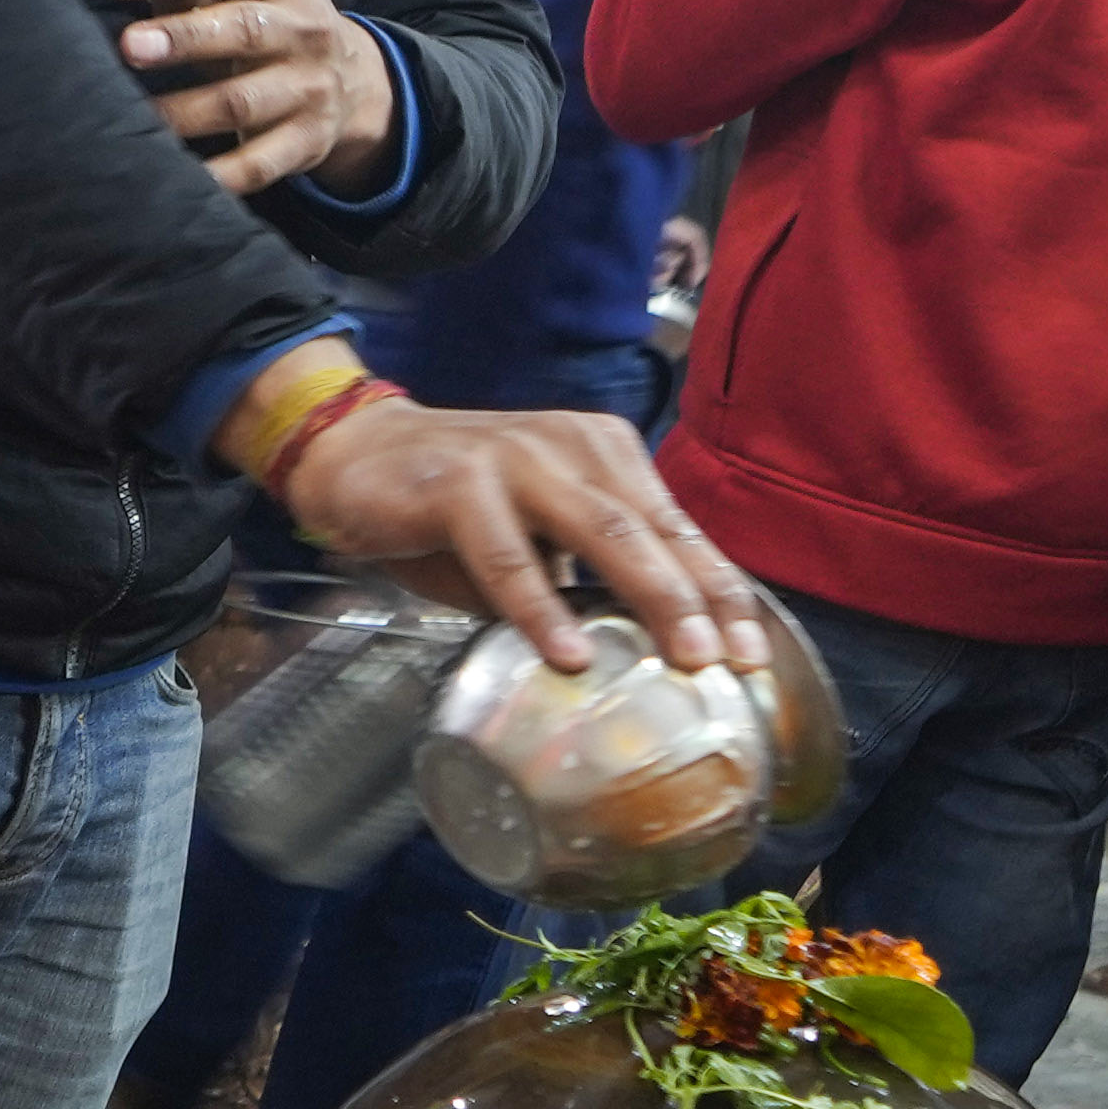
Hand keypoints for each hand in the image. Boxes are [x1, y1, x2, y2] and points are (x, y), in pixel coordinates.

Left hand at [96, 0, 396, 196]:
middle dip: (185, 38)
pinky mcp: (306, 142)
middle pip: (243, 30)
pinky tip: (178, 179)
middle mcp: (305, 28)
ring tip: (133, 117)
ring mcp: (310, 88)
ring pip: (244, 102)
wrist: (352, 81)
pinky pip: (260, 164)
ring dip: (187, 111)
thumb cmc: (259, 17)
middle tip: (129, 46)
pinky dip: (220, 176)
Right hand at [270, 388, 764, 681]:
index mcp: (605, 456)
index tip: (756, 652)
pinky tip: (568, 653)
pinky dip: (542, 609)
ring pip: (602, 533)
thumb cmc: (450, 507)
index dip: (723, 591)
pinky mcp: (460, 484)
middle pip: (655, 530)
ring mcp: (518, 460)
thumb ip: (588, 578)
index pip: (679, 529)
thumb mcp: (537, 535)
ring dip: (649, 598)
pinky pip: (510, 557)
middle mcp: (573, 447)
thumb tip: (645, 652)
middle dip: (703, 600)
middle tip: (731, 661)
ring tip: (681, 657)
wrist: (351, 453)